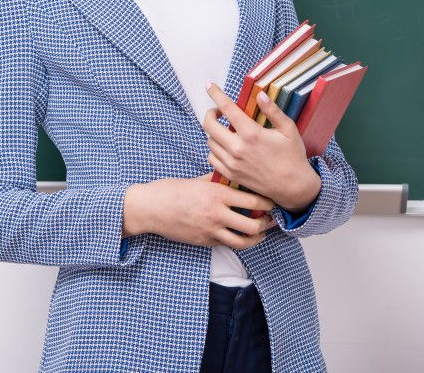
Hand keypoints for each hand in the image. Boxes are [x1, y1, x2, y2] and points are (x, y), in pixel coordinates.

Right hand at [145, 173, 277, 250]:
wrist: (151, 208)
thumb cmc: (172, 190)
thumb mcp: (197, 181)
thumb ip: (217, 181)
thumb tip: (233, 178)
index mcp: (217, 195)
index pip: (252, 202)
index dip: (267, 203)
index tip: (272, 201)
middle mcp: (216, 214)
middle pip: (252, 225)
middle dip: (266, 223)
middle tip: (272, 219)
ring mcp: (210, 231)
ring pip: (242, 241)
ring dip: (256, 238)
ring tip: (262, 233)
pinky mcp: (204, 242)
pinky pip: (226, 244)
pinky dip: (237, 241)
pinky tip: (241, 237)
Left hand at [202, 83, 321, 211]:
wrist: (293, 187)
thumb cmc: (292, 156)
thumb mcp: (288, 129)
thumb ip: (272, 110)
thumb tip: (260, 94)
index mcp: (252, 134)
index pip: (227, 108)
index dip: (216, 94)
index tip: (209, 86)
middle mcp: (238, 148)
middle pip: (209, 125)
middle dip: (211, 113)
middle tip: (218, 112)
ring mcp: (232, 163)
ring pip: (209, 142)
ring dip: (213, 132)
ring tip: (224, 129)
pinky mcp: (231, 175)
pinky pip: (212, 158)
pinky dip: (214, 149)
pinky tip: (224, 146)